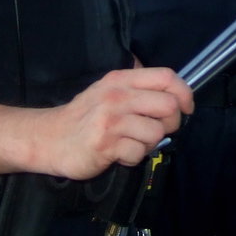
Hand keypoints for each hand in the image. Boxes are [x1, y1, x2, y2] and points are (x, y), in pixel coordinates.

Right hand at [38, 67, 192, 179]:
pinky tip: (120, 154)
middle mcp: (117, 96)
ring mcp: (110, 120)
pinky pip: (138, 154)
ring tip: (132, 142)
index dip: (184, 92)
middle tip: (157, 130)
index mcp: (121, 79)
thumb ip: (138, 88)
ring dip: (150, 144)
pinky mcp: (105, 145)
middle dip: (172, 123)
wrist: (49, 138)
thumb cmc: (86, 116)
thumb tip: (175, 93)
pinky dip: (134, 158)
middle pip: (168, 106)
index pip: (166, 76)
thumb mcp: (109, 90)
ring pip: (156, 133)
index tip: (187, 107)